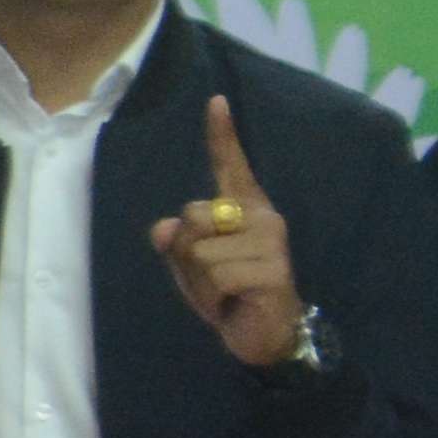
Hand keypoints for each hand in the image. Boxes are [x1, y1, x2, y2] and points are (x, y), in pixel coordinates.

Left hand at [154, 96, 304, 368]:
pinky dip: (214, 296)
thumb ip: (177, 242)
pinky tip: (236, 302)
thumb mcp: (192, 266)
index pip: (230, 167)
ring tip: (226, 292)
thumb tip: (165, 228)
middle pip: (191, 215)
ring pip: (200, 250)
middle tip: (213, 276)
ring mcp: (270, 242)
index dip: (222, 135)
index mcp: (243, 210)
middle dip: (186, 252)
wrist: (262, 336)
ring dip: (200, 280)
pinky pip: (216, 275)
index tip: (215, 101)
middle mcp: (262, 218)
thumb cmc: (228, 294)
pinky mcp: (273, 270)